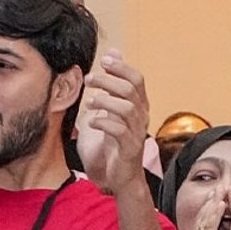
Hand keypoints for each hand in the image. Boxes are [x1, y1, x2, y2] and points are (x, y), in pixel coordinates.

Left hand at [78, 51, 150, 193]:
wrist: (122, 176)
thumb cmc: (115, 141)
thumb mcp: (113, 107)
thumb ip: (114, 82)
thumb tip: (113, 53)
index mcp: (139, 105)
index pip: (137, 79)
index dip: (122, 68)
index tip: (104, 61)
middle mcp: (142, 116)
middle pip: (130, 91)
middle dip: (108, 82)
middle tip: (89, 80)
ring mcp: (137, 132)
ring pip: (127, 108)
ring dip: (105, 101)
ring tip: (89, 102)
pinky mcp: (129, 148)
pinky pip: (119, 131)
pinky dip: (103, 123)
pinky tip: (91, 121)